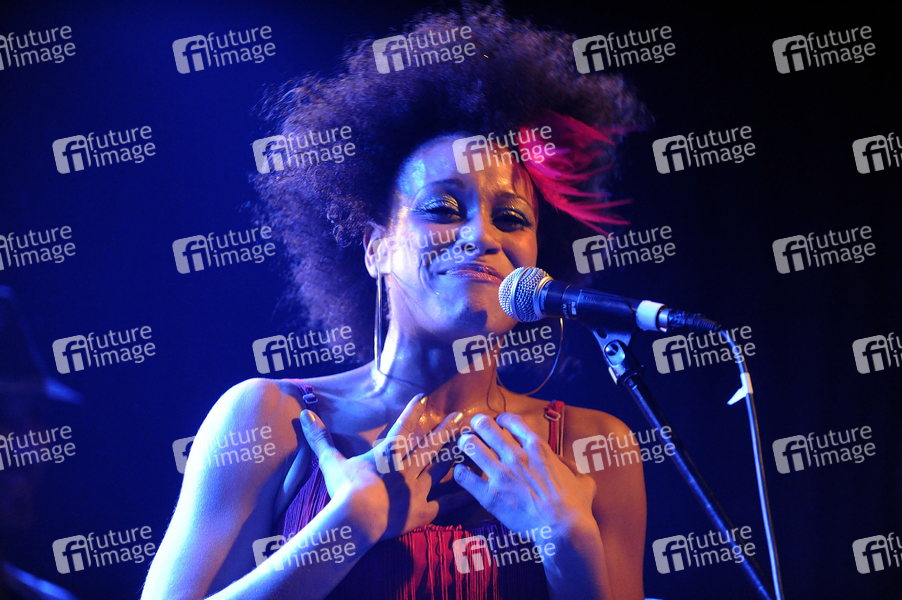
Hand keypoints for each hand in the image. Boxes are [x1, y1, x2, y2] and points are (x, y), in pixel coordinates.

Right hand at [299, 394, 470, 542]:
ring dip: (455, 455)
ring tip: (470, 444)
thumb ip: (320, 438)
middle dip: (447, 428)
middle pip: (432, 443)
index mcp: (388, 452)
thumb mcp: (330, 461)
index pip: (403, 426)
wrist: (358, 517)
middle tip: (462, 417)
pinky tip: (470, 492)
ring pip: (442, 467)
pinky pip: (445, 503)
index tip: (424, 398)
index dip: (413, 411)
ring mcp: (418, 487)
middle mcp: (408, 465)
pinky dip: (457, 497)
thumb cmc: (345, 488)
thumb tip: (305, 416)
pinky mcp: (424, 510)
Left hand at [453, 413, 597, 537]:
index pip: (511, 420)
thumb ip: (574, 471)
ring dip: (465, 444)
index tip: (499, 424)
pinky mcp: (489, 495)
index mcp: (537, 447)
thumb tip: (575, 471)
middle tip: (475, 429)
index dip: (502, 419)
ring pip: (471, 446)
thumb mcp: (583, 480)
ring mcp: (501, 474)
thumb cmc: (576, 506)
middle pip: (485, 426)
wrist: (564, 530)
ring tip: (464, 447)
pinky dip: (459, 473)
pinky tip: (460, 473)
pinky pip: (463, 477)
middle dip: (478, 424)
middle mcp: (516, 455)